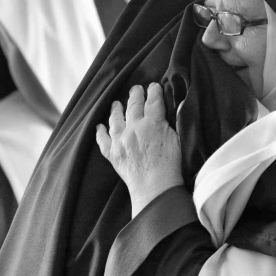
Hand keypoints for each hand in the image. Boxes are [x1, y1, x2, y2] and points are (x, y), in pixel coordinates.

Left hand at [96, 83, 182, 215]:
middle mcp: (134, 128)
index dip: (154, 91)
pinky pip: (102, 139)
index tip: (154, 86)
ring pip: (116, 119)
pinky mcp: (112, 153)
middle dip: (135, 95)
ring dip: (116, 109)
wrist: (155, 188)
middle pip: (133, 106)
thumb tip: (168, 110)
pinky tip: (99, 126)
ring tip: (116, 103)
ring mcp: (120, 141)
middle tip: (136, 89)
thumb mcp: (177, 140)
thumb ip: (170, 123)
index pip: (153, 101)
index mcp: (153, 123)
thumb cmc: (171, 166)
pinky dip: (100, 132)